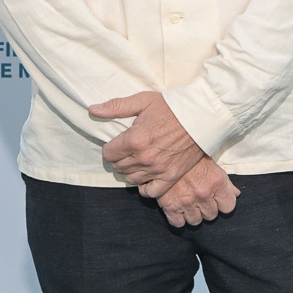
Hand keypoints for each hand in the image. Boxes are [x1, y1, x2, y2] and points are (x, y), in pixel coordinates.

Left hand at [89, 91, 203, 197]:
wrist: (199, 116)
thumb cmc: (171, 106)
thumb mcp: (142, 101)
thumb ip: (116, 107)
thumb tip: (93, 110)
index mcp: (134, 140)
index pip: (108, 153)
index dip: (110, 148)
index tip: (117, 143)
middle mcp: (143, 158)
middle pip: (118, 167)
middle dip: (119, 159)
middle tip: (127, 151)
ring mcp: (157, 169)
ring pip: (131, 179)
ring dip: (129, 171)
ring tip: (136, 161)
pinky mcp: (170, 177)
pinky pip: (150, 192)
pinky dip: (144, 187)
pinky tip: (145, 177)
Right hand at [158, 159, 240, 228]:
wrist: (165, 151)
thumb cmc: (190, 157)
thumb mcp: (212, 165)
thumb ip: (226, 182)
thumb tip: (236, 194)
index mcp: (217, 183)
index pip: (228, 207)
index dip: (222, 203)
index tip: (216, 199)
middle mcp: (204, 194)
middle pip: (211, 215)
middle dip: (206, 208)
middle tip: (199, 198)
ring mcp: (187, 202)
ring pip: (196, 221)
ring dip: (192, 214)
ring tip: (188, 203)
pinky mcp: (170, 206)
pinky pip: (178, 223)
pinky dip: (177, 218)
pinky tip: (177, 208)